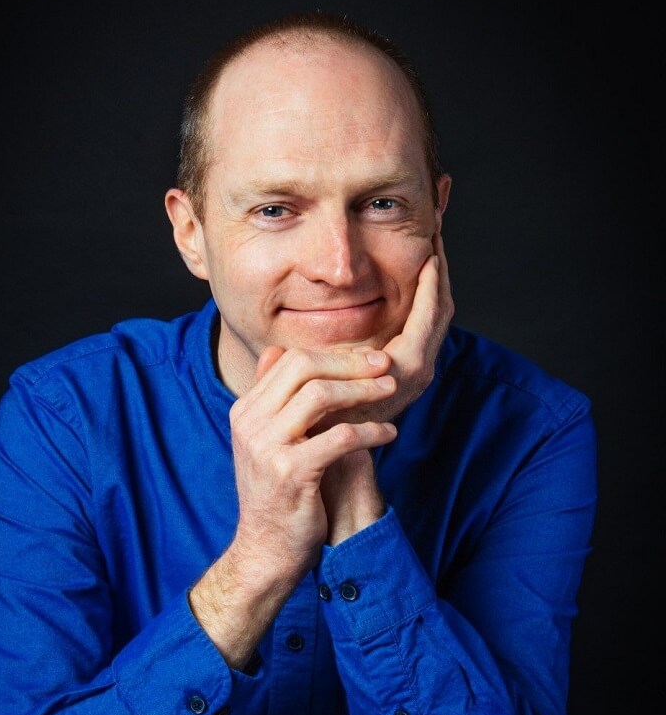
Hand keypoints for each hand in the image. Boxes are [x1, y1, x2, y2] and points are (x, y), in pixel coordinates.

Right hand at [188, 346, 396, 664]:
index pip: (290, 359)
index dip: (334, 354)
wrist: (267, 550)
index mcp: (245, 410)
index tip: (366, 358)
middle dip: (350, 363)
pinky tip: (389, 432)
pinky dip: (371, 430)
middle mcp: (250, 423)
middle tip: (384, 365)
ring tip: (392, 391)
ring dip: (363, 390)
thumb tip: (279, 351)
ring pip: (320, 395)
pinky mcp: (291, 472)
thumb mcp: (266, 441)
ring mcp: (267, 447)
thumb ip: (273, 398)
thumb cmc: (277, 495)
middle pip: (303, 367)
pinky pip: (340, 436)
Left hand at [318, 233, 452, 541]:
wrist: (317, 492)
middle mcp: (404, 374)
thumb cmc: (306, 451)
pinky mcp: (409, 375)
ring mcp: (410, 375)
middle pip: (432, 309)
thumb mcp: (299, 396)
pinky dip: (431, 293)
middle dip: (435, 269)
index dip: (415, 280)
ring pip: (437, 313)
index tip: (415, 239)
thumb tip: (273, 348)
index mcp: (381, 376)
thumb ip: (296, 369)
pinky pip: (429, 324)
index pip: (410, 315)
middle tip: (440, 222)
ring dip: (438, 275)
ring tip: (439, 235)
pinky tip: (431, 266)